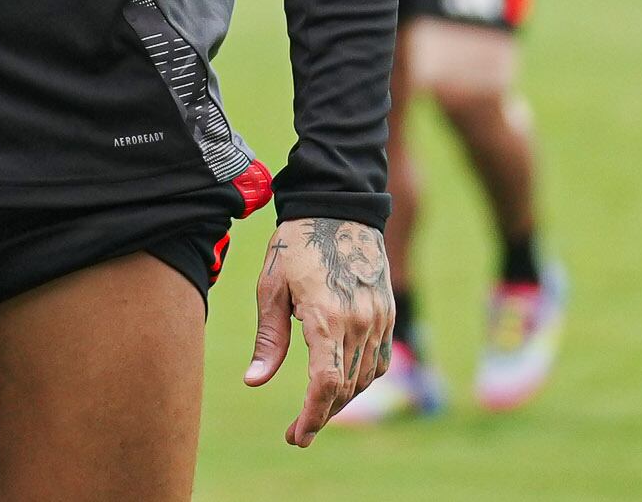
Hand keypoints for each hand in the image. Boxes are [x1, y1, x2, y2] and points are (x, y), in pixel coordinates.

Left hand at [244, 216, 393, 446]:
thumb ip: (269, 338)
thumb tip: (254, 382)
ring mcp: (378, 317)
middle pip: (345, 387)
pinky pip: (380, 360)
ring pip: (365, 378)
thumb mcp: (271, 286)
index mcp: (326, 316)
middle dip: (321, 415)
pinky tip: (344, 384)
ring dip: (342, 400)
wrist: (338, 206)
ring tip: (316, 409)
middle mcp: (358, 321)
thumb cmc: (297, 243)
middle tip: (298, 432)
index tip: (296, 436)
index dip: (312, 416)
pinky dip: (363, 379)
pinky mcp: (387, 312)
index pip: (325, 384)